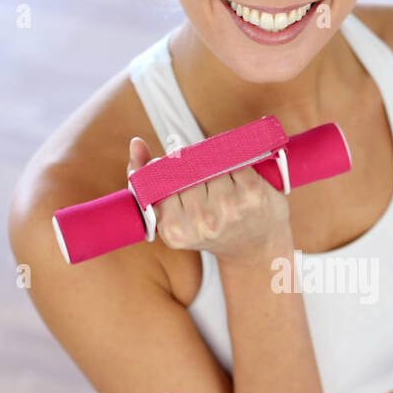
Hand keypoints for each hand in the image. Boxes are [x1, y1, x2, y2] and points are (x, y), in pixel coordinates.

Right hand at [127, 136, 290, 260]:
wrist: (256, 250)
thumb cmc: (210, 228)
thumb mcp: (173, 216)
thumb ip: (147, 181)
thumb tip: (136, 143)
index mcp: (174, 230)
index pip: (157, 179)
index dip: (164, 167)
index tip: (172, 168)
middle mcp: (202, 221)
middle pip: (183, 167)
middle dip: (188, 164)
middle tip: (198, 175)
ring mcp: (229, 207)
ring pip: (208, 161)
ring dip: (211, 162)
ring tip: (217, 180)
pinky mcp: (252, 192)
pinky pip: (233, 158)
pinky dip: (234, 162)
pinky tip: (236, 178)